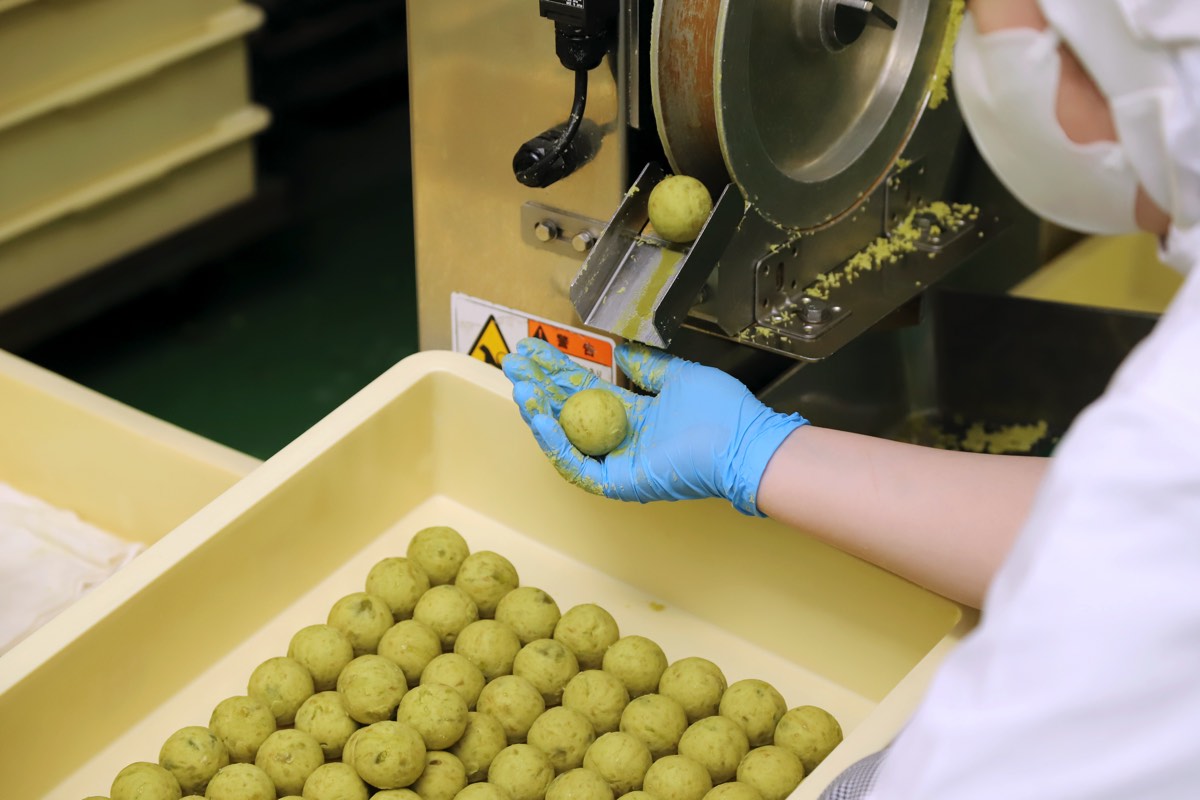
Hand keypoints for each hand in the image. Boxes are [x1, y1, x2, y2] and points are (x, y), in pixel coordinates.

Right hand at [502, 337, 807, 515]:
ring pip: (565, 440)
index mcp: (634, 415)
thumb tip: (620, 353)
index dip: (558, 370)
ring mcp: (617, 462)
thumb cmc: (721, 412)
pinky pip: (577, 465)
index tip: (533, 349)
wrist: (742, 443)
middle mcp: (621, 439)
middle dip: (539, 386)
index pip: (585, 391)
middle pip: (568, 411)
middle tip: (513, 362)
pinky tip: (540, 415)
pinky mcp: (618, 483)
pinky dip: (556, 441)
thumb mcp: (676, 376)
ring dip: (538, 413)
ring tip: (520, 386)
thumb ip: (645, 367)